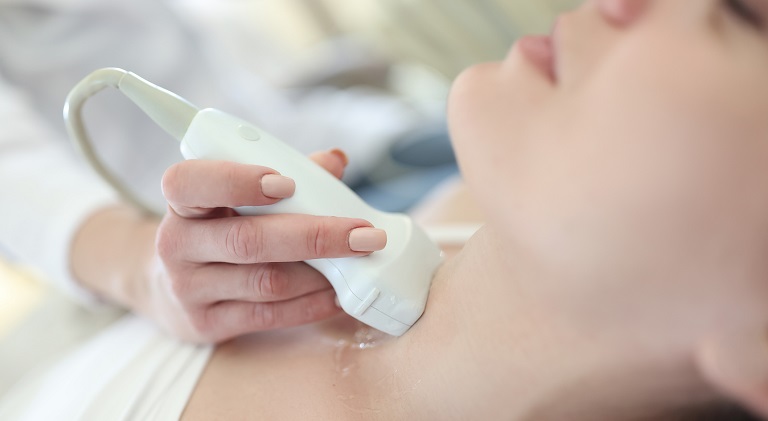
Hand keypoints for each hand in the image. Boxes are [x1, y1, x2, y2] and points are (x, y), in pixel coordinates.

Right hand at [72, 150, 386, 342]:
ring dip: (321, 274)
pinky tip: (339, 294)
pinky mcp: (206, 324)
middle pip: (248, 240)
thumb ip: (285, 173)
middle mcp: (177, 245)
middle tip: (364, 234)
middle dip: (315, 236)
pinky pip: (269, 316)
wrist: (173, 285)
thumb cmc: (220, 224)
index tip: (287, 183)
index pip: (191, 183)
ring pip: (267, 282)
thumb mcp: (237, 195)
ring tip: (359, 263)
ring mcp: (188, 289)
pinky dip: (311, 305)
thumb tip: (335, 160)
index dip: (237, 181)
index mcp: (182, 201)